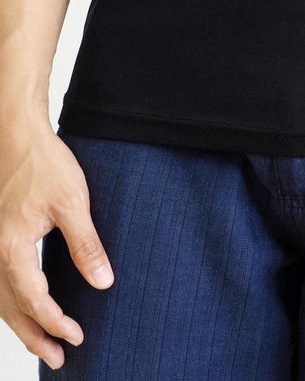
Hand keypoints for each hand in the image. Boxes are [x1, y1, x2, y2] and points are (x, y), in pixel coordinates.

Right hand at [0, 126, 110, 369]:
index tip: (77, 336)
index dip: (55, 321)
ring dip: (21, 325)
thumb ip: (87, 245)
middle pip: (10, 308)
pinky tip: (25, 312)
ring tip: (44, 346)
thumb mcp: (73, 203)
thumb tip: (103, 282)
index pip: (33, 298)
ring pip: (0, 300)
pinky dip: (11, 305)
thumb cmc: (45, 165)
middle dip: (34, 336)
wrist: (17, 137)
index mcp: (10, 247)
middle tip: (59, 359)